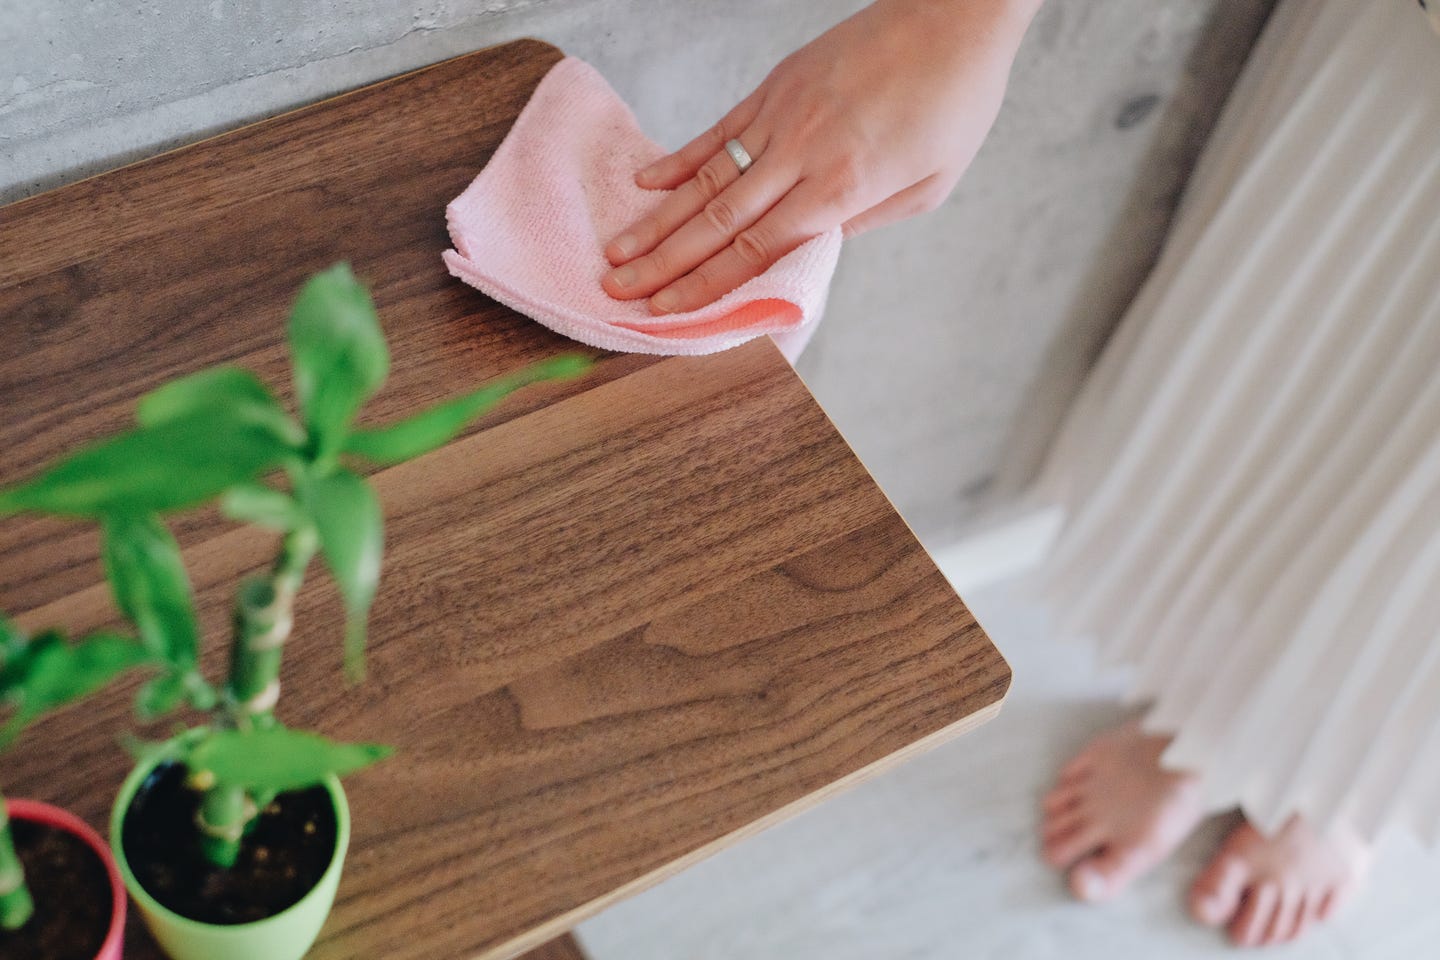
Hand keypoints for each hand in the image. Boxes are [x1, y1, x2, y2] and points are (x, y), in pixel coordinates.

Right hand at [601, 0, 1039, 314]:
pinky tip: (646, 186)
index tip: (666, 311)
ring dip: (656, 222)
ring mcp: (780, 119)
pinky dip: (678, 161)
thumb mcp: (928, 184)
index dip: (706, 286)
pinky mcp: (773, 87)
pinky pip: (717, 133)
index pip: (755, 251)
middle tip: (617, 291)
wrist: (951, 16)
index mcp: (840, 189)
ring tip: (616, 253)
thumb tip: (812, 244)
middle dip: (664, 265)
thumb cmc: (953, 103)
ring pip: (705, 182)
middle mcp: (800, 157)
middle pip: (716, 224)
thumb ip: (865, 219)